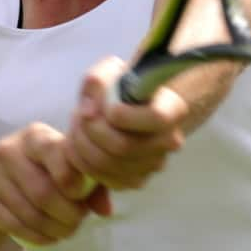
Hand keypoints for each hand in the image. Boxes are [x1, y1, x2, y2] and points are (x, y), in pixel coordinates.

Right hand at [0, 123, 109, 245]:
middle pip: (43, 192)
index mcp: (36, 136)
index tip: (80, 196)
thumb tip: (106, 211)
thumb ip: (92, 185)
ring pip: (28, 213)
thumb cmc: (44, 169)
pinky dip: (35, 237)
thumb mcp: (68, 168)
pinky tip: (47, 237)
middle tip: (76, 222)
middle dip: (66, 215)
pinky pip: (11, 225)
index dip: (73, 181)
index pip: (55, 154)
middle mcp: (9, 149)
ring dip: (52, 229)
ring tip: (64, 231)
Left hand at [67, 56, 186, 190]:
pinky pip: (104, 178)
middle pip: (124, 146)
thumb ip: (97, 82)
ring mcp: (154, 164)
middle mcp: (170, 141)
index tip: (108, 107)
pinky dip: (83, 162)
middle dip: (91, 130)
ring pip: (109, 165)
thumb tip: (88, 113)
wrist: (129, 107)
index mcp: (173, 109)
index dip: (125, 115)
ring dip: (82, 145)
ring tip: (78, 126)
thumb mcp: (110, 71)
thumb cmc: (122, 87)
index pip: (155, 118)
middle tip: (78, 115)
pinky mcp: (136, 180)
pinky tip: (80, 144)